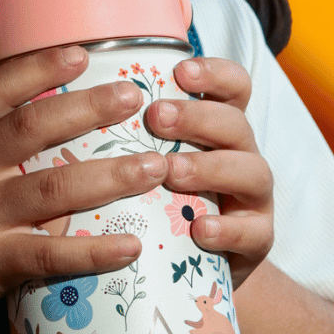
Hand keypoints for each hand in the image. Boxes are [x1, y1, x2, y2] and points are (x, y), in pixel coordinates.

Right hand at [0, 46, 168, 333]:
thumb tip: (36, 97)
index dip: (40, 67)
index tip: (84, 53)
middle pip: (33, 128)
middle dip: (89, 109)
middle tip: (134, 97)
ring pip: (53, 188)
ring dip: (110, 176)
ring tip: (155, 166)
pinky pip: (50, 254)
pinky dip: (93, 251)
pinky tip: (131, 246)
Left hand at [143, 57, 273, 289]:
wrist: (193, 263)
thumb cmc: (162, 197)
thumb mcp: (151, 156)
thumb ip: (131, 128)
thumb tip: (76, 94)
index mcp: (219, 127)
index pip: (233, 87)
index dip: (214, 73)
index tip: (179, 71)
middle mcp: (242, 154)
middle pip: (236, 124)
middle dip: (198, 117)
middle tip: (157, 117)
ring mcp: (254, 197)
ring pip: (252, 172)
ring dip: (210, 167)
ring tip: (171, 171)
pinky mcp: (257, 239)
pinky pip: (253, 233)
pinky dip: (227, 230)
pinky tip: (200, 230)